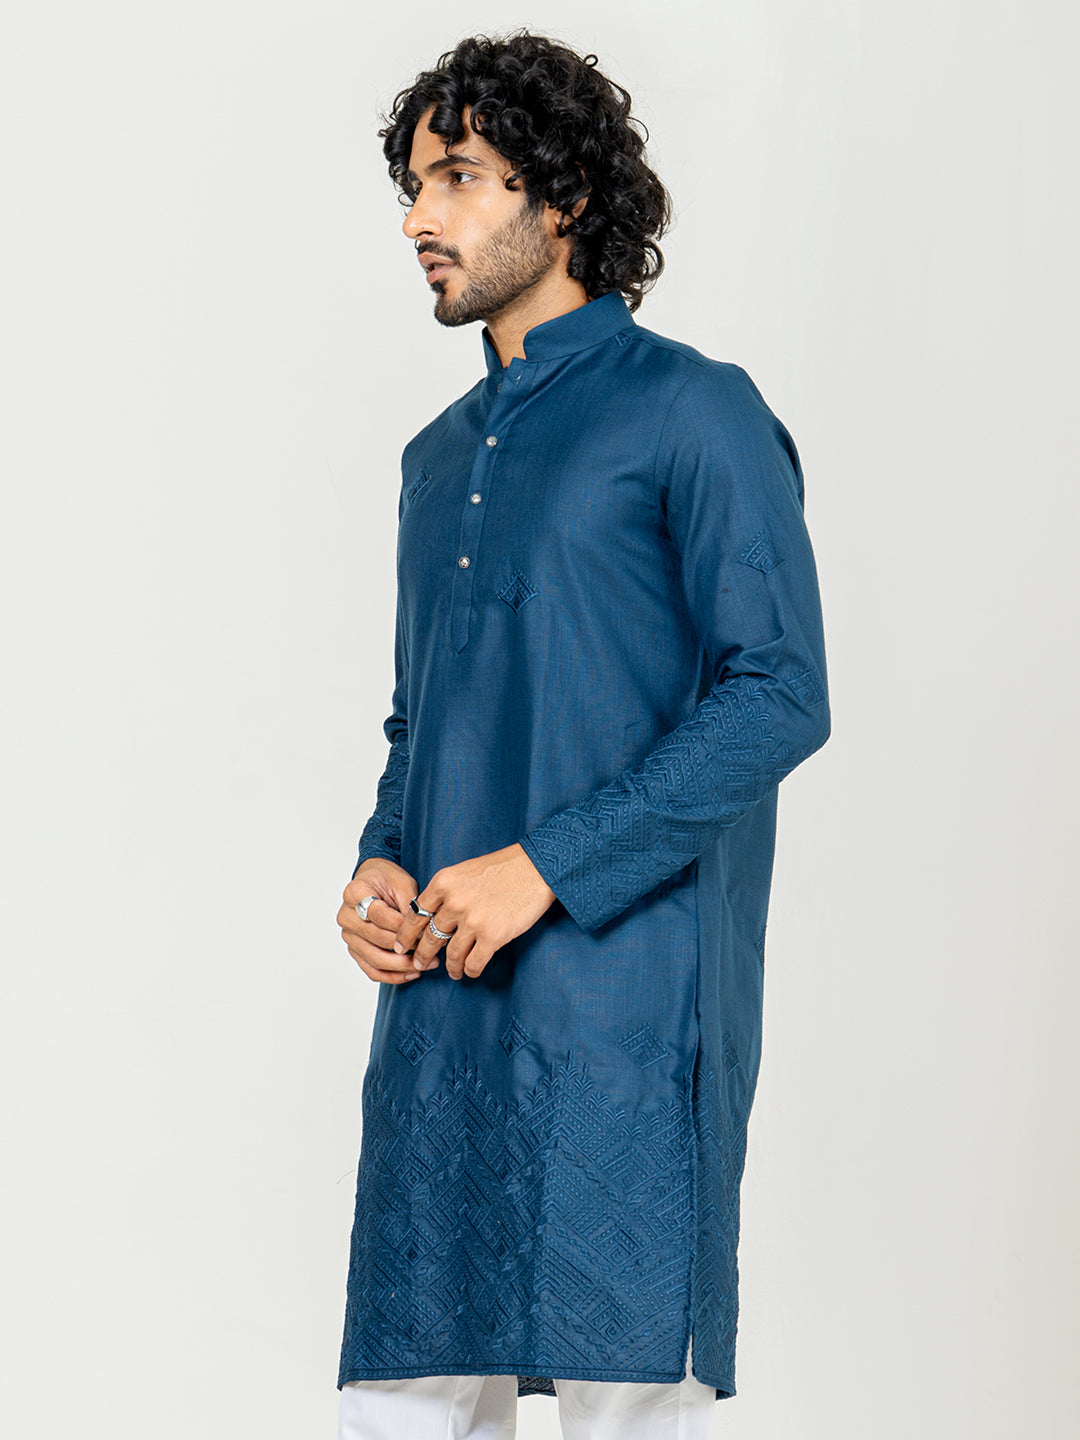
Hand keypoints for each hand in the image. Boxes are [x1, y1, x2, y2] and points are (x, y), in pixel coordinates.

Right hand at [338, 858, 424, 985]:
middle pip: (379, 940)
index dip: (405, 927)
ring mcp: (349, 935)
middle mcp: (346, 916)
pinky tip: (411, 973)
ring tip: (425, 965)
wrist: (373, 882)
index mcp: (355, 893)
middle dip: (408, 947)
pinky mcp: (355, 950)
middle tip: (432, 951)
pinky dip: (392, 976)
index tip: (427, 932)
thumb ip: (410, 906)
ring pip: (375, 960)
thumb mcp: (403, 883)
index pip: (381, 916)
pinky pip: (372, 970)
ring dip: (402, 966)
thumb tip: (422, 934)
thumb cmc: (388, 880)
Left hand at [393, 843, 556, 980]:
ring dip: (450, 967)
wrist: (536, 868)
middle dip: (422, 955)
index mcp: (443, 883)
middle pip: (429, 938)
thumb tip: (433, 918)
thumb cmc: (503, 868)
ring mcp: (473, 921)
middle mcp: (454, 902)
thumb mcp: (464, 871)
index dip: (405, 935)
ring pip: (451, 954)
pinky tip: (470, 971)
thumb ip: (446, 892)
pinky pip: (473, 962)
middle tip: (419, 964)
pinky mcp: (493, 936)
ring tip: (452, 971)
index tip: (401, 946)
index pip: (415, 916)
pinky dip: (470, 970)